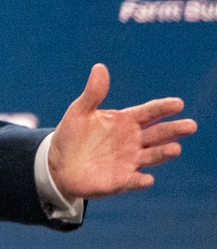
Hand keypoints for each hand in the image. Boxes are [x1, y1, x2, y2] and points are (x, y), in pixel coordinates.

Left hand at [49, 64, 196, 200]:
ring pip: (152, 156)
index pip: (149, 112)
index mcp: (126, 121)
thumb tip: (99, 67)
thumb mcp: (80, 111)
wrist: (58, 163)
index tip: (177, 103)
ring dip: (163, 153)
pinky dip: (140, 180)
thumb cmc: (72, 134)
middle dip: (174, 130)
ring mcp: (130, 160)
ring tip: (174, 149)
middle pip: (158, 134)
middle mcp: (134, 140)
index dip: (162, 108)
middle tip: (189, 125)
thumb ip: (93, 93)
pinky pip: (134, 181)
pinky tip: (146, 179)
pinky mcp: (121, 180)